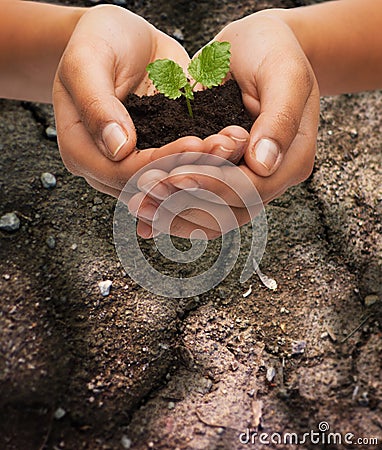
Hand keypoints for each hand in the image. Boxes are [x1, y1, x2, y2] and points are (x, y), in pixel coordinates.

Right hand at [53, 5, 244, 197]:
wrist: (121, 38)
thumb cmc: (99, 41)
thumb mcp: (88, 60)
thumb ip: (96, 103)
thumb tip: (117, 149)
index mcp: (80, 152)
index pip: (123, 173)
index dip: (160, 162)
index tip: (195, 143)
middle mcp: (107, 167)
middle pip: (150, 185)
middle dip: (191, 169)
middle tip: (226, 147)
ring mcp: (134, 165)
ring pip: (170, 182)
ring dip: (204, 169)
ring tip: (233, 145)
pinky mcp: (157, 155)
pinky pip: (182, 167)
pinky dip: (206, 160)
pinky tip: (229, 146)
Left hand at [131, 10, 319, 237]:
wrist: (259, 48)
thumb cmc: (273, 51)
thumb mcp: (284, 73)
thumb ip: (279, 118)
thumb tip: (264, 164)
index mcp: (292, 160)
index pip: (251, 188)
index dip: (212, 185)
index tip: (175, 176)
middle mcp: (270, 179)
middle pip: (229, 211)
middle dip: (185, 204)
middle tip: (146, 192)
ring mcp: (247, 182)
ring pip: (212, 217)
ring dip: (174, 214)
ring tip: (139, 206)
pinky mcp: (224, 177)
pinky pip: (200, 206)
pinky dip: (173, 211)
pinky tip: (147, 214)